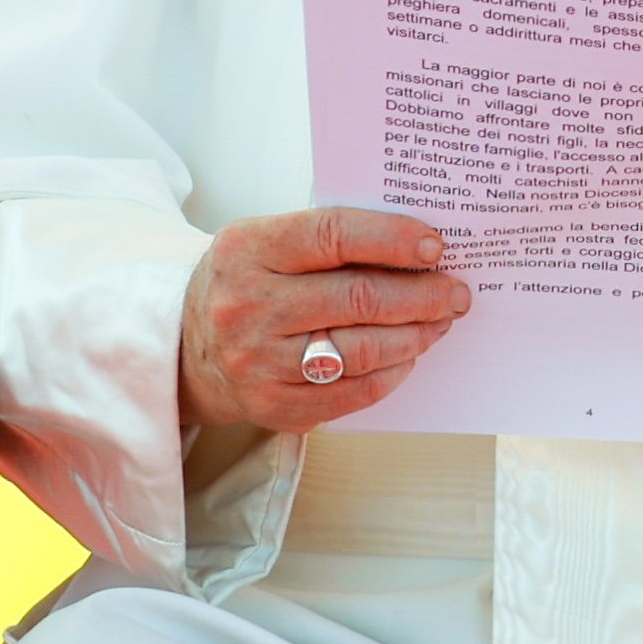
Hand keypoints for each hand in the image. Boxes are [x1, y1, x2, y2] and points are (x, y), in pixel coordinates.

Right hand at [179, 207, 471, 431]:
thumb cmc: (245, 281)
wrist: (186, 347)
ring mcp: (258, 363)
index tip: (435, 246)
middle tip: (456, 291)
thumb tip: (414, 246)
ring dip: (414, 336)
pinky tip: (408, 356)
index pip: (334, 235)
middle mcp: (249, 306)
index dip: (393, 239)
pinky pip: (348, 394)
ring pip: (359, 351)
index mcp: (249, 249)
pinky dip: (389, 375)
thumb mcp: (266, 241)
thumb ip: (327, 239)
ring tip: (440, 321)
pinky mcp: (271, 407)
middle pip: (357, 299)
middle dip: (421, 295)